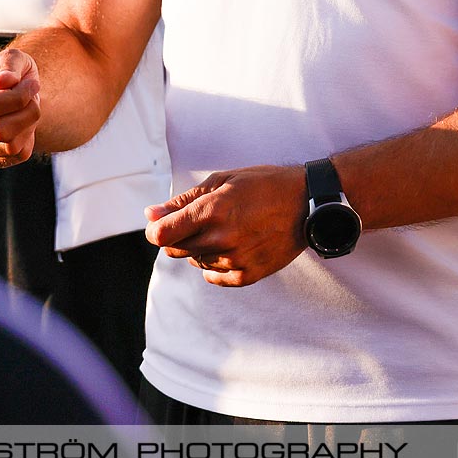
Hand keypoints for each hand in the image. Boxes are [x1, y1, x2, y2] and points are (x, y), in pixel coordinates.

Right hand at [0, 47, 40, 167]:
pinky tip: (22, 125)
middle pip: (0, 130)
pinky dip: (29, 139)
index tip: (33, 85)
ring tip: (27, 110)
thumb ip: (9, 64)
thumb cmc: (12, 72)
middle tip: (34, 98)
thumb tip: (1, 82)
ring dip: (29, 125)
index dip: (18, 97)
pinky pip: (18, 155)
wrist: (11, 92)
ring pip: (11, 146)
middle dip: (28, 113)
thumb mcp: (14, 58)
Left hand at [144, 165, 309, 286]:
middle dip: (177, 236)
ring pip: (196, 261)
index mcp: (212, 210)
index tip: (161, 224)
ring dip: (200, 247)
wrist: (307, 203)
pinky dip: (214, 266)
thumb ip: (183, 200)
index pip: (161, 234)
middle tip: (200, 220)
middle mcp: (222, 238)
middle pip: (175, 250)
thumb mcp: (222, 181)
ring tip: (225, 228)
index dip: (155, 230)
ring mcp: (236, 259)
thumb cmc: (263, 184)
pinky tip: (229, 248)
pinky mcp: (249, 274)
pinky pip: (215, 277)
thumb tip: (150, 215)